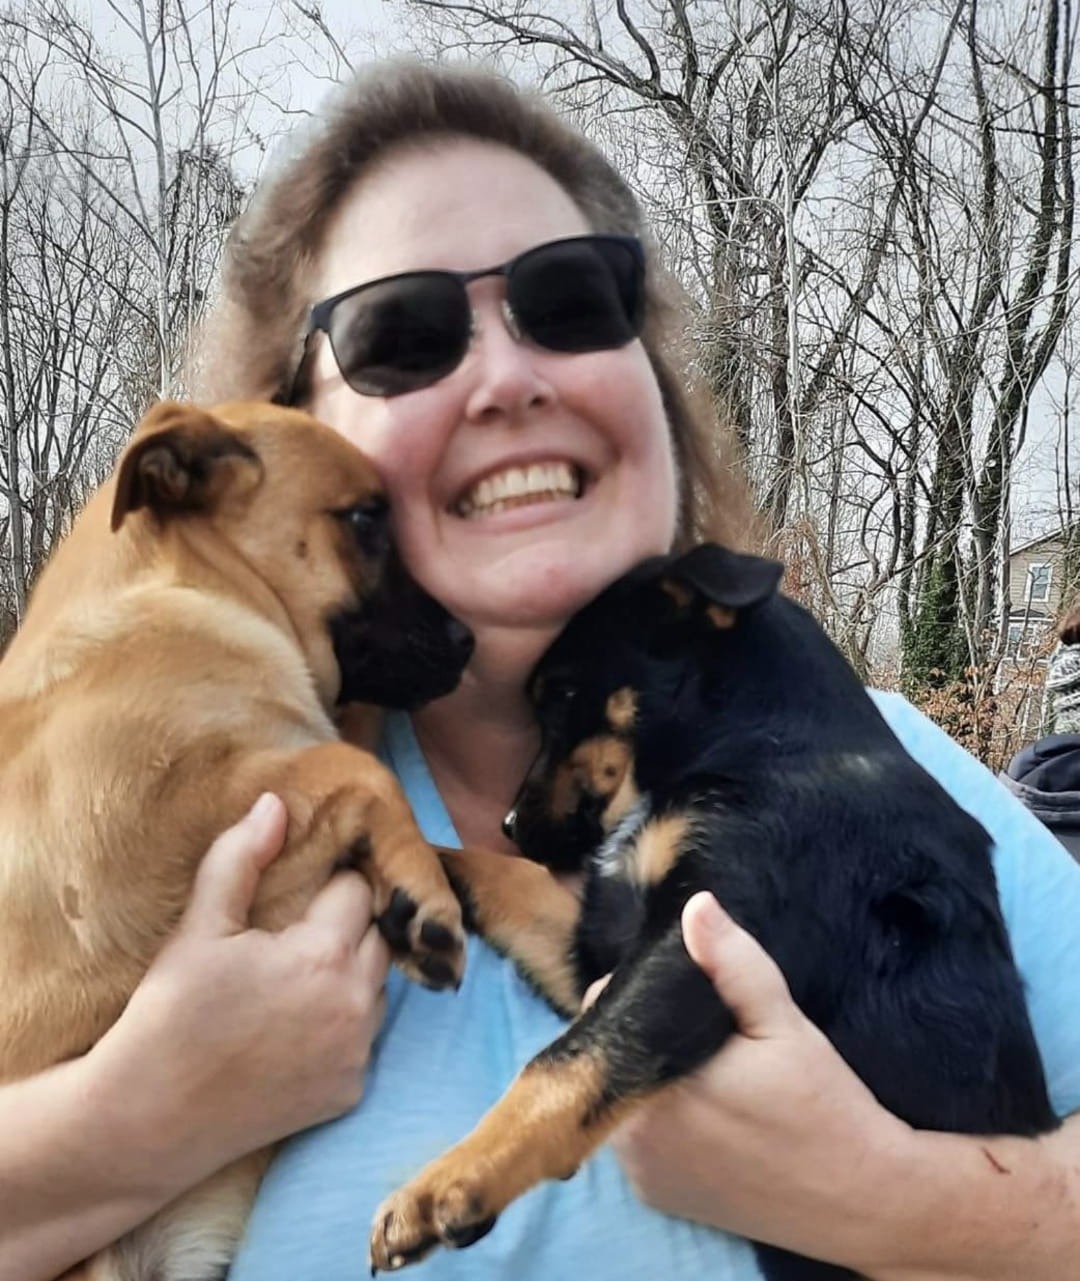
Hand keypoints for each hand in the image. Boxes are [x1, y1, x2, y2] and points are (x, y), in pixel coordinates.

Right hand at [87, 794, 390, 1196]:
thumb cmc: (170, 1015)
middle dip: (345, 927)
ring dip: (349, 975)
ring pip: (376, 986)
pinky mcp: (351, 1091)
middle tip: (294, 935)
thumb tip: (276, 803)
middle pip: (377, 936)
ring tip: (293, 981)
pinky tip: (294, 1028)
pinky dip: (341, 1026)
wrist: (148, 1120)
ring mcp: (358, 1054)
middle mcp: (356, 1005)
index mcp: (325, 956)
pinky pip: (364, 1038)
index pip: (358, 889)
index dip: (327, 885)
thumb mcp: (200, 927)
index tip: (299, 894)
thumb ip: (241, 858)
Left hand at [594, 893, 909, 1260]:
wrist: (862, 1201)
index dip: (643, 990)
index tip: (685, 989)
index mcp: (651, 1084)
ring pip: (623, 1093)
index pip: (610, 1011)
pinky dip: (659, 1118)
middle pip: (613, 1052)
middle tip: (702, 1028)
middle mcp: (629, 1135)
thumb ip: (733, 963)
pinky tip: (703, 1108)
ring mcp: (639, 1173)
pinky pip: (638, 1137)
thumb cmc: (823, 1106)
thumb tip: (695, 907)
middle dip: (646, 1032)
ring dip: (650, 1073)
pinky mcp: (654, 1196)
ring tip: (705, 1065)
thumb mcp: (783, 1024)